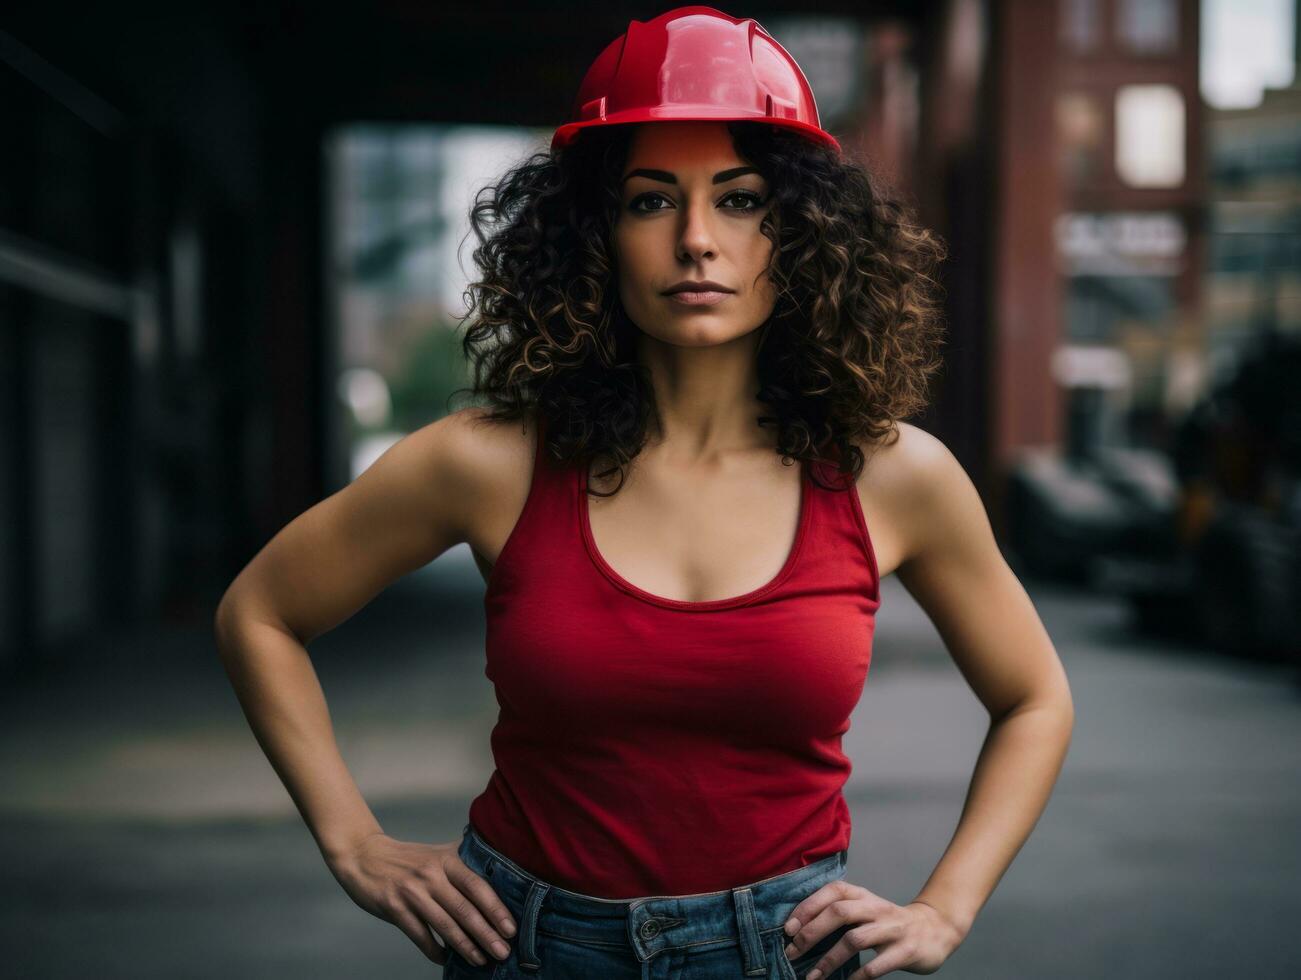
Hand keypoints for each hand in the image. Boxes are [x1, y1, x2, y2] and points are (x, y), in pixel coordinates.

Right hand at [324, 832, 516, 966]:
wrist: (364, 855)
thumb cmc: (408, 858)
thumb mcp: (437, 852)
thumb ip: (463, 862)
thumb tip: (498, 876)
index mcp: (447, 859)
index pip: (477, 886)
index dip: (496, 909)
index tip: (511, 929)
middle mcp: (431, 875)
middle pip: (464, 909)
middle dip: (486, 933)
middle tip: (503, 952)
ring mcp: (412, 892)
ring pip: (444, 925)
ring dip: (465, 947)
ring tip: (481, 960)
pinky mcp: (394, 907)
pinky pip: (419, 935)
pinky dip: (434, 950)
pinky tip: (445, 959)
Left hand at [781, 880, 965, 977]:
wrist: (935, 930)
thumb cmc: (889, 923)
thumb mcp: (866, 910)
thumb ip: (839, 914)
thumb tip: (798, 931)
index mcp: (863, 895)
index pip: (832, 891)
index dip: (808, 907)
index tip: (788, 928)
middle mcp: (876, 908)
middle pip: (839, 912)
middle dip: (812, 932)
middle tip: (792, 952)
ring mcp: (892, 929)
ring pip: (854, 939)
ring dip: (829, 959)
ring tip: (812, 976)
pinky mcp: (905, 951)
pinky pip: (875, 966)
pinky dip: (856, 976)